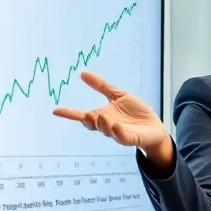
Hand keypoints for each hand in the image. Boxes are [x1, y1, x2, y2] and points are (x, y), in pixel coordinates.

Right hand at [53, 72, 167, 152]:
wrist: (155, 127)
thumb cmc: (136, 113)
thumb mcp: (118, 95)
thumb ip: (101, 86)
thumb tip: (82, 73)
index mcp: (102, 116)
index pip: (83, 116)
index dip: (69, 114)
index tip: (55, 110)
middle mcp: (108, 125)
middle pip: (93, 125)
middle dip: (88, 120)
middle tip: (87, 115)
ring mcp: (118, 133)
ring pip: (106, 131)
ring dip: (102, 124)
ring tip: (101, 116)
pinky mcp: (131, 138)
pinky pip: (122, 137)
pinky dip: (117, 132)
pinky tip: (115, 125)